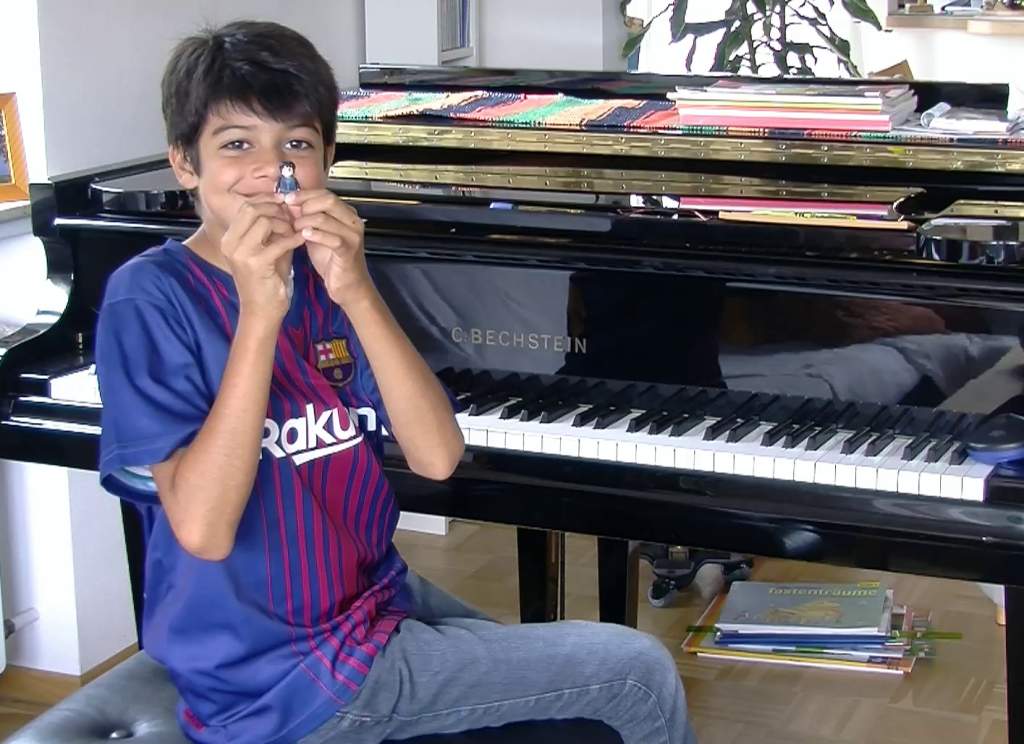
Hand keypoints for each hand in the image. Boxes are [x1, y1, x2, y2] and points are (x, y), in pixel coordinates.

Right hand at [221, 196, 305, 323]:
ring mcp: (240, 253)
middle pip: (252, 209)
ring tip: (296, 231)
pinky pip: (278, 242)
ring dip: (284, 224)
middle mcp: (230, 243)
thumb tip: (287, 207)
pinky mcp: (255, 264)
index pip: (246, 207)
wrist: (262, 310)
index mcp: (230, 238)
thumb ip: (274, 230)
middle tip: (292, 215)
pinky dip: (293, 239)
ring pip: (264, 221)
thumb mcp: (269, 249)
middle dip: (276, 209)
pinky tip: (302, 240)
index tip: (285, 202)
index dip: (267, 201)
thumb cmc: (267, 280)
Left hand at [278, 189, 372, 308]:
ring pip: (325, 218)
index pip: (325, 194)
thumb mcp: (316, 236)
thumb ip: (306, 219)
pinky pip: (331, 238)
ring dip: (304, 221)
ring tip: (294, 229)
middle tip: (290, 214)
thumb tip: (290, 204)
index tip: (288, 199)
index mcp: (347, 214)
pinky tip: (303, 237)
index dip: (305, 194)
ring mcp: (353, 236)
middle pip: (328, 200)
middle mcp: (353, 221)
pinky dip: (314, 235)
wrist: (349, 287)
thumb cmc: (332, 262)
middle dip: (305, 205)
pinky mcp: (349, 251)